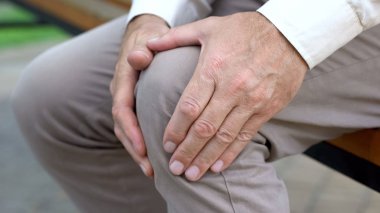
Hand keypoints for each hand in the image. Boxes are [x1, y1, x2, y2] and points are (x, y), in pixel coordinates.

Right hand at [111, 14, 168, 176]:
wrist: (143, 38)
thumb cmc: (149, 39)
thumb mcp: (145, 40)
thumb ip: (140, 51)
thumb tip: (139, 58)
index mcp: (122, 80)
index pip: (122, 109)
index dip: (131, 130)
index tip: (143, 148)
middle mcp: (121, 94)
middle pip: (123, 127)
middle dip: (135, 149)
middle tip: (150, 169)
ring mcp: (126, 101)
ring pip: (127, 131)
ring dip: (138, 152)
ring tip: (152, 171)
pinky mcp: (133, 106)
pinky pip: (133, 128)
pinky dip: (141, 144)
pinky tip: (153, 158)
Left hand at [148, 12, 307, 180]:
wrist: (289, 34)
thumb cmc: (245, 30)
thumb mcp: (208, 27)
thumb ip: (175, 38)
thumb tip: (148, 45)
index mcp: (213, 68)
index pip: (189, 107)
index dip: (175, 130)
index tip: (165, 144)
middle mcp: (232, 88)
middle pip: (204, 128)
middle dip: (186, 151)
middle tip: (174, 169)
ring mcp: (251, 101)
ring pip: (224, 137)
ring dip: (206, 158)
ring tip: (192, 175)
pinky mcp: (266, 109)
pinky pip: (245, 136)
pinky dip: (231, 153)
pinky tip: (218, 166)